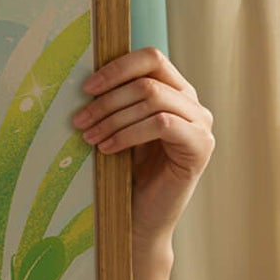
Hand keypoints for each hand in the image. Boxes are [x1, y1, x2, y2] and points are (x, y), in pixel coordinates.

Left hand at [72, 47, 214, 254]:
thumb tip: (84, 81)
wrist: (139, 221)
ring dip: (113, 117)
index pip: (151, 59)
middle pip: (147, 79)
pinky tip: (108, 148)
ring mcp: (200, 124)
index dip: (117, 68)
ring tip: (88, 136)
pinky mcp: (200, 146)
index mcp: (174, 92)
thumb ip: (115, 103)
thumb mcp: (118, 130)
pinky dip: (129, 133)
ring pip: (152, 99)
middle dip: (107, 99)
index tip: (86, 88)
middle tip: (79, 120)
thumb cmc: (126, 175)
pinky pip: (162, 124)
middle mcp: (191, 104)